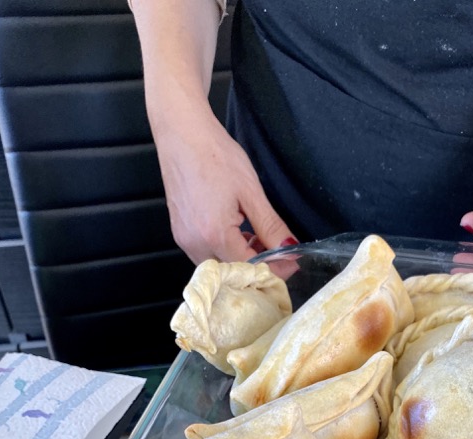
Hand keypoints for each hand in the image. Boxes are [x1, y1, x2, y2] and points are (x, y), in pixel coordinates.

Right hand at [155, 102, 296, 263]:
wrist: (182, 132)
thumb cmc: (214, 154)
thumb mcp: (251, 192)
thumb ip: (271, 227)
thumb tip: (289, 249)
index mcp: (214, 234)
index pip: (250, 267)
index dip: (275, 268)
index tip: (292, 261)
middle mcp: (195, 243)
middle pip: (233, 272)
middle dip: (259, 266)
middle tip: (279, 251)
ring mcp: (184, 239)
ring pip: (220, 265)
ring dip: (241, 259)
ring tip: (257, 238)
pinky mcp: (180, 233)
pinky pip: (206, 254)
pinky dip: (225, 250)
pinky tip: (237, 233)